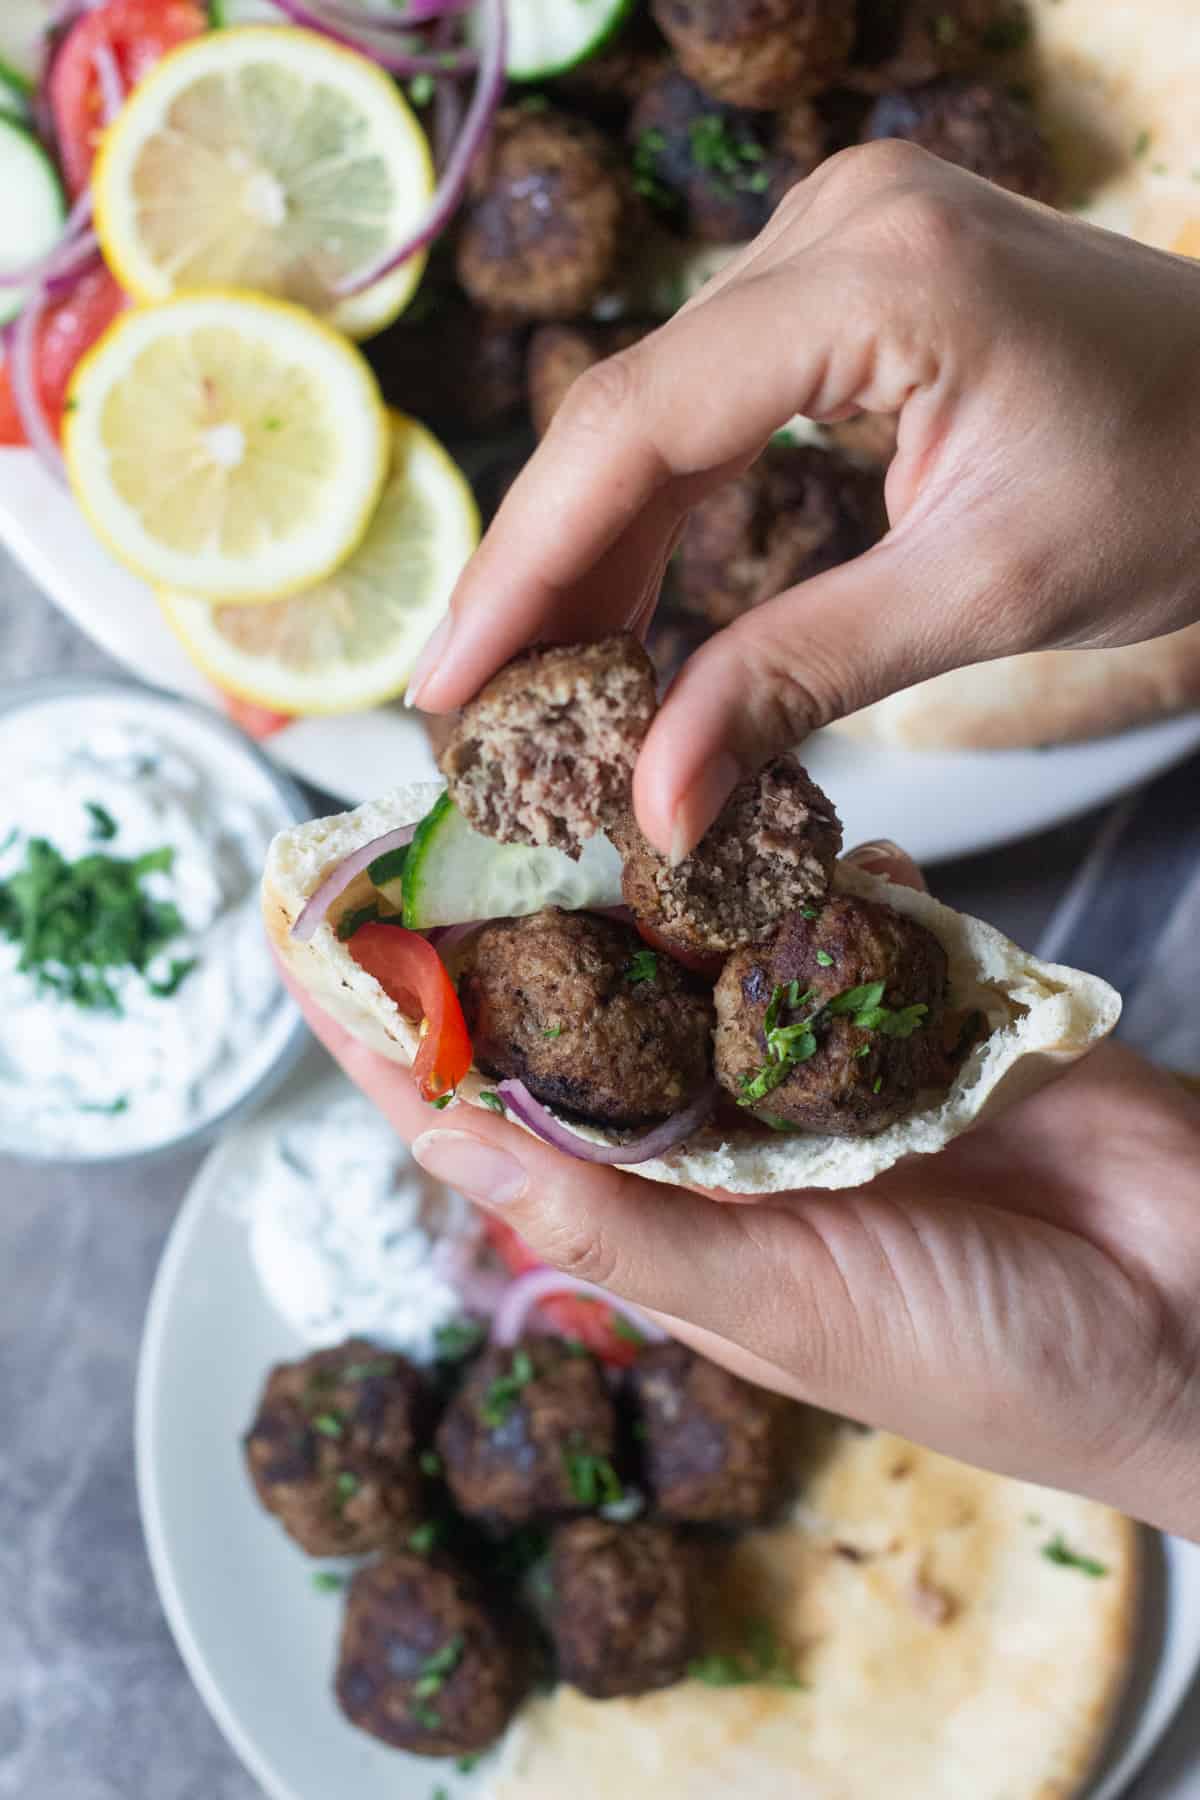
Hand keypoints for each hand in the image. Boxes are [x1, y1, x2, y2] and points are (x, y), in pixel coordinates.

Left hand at [279, 846, 1199, 1540]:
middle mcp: (723, 1137)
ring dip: (636, 874)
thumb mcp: (780, 1309)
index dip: (395, 1029)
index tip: (311, 933)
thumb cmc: (987, 1358)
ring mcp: (817, 1062)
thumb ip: (623, 1225)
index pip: (490, 1113)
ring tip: (561, 777)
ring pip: (698, 945)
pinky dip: (798, 867)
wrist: (1194, 1318)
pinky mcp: (913, 1003)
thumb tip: (447, 1140)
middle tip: (429, 813)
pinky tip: (752, 808)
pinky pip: (831, 913)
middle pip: (578, 1009)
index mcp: (668, 1219)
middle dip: (500, 922)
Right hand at [406, 143, 1199, 858]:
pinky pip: (708, 402)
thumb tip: (654, 800)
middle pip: (628, 412)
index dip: (523, 565)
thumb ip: (798, 682)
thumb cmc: (1178, 486)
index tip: (448, 688)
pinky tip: (619, 610)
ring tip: (532, 684)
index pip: (637, 424)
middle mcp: (837, 223)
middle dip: (542, 571)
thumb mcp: (982, 596)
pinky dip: (659, 511)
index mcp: (879, 275)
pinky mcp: (843, 282)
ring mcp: (837, 240)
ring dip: (591, 551)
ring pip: (655, 411)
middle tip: (471, 711)